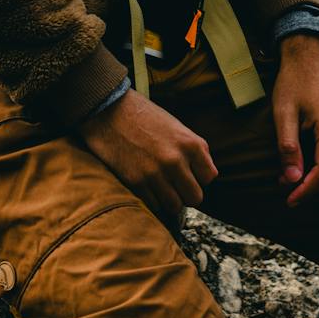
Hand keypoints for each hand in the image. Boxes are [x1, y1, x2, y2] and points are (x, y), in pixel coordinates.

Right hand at [81, 87, 217, 229]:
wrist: (109, 111)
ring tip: (160, 186)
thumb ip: (192, 151)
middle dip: (186, 194)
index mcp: (190, 143)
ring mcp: (156, 173)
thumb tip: (205, 177)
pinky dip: (151, 200)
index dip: (199, 177)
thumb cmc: (144, 117)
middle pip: (195, 197)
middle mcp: (176, 160)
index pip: (209, 178)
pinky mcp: (136, 182)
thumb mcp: (176, 127)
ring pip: (175, 206)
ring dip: (169, 200)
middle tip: (175, 185)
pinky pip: (154, 206)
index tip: (189, 174)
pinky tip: (145, 185)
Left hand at [272, 35, 318, 207]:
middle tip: (287, 187)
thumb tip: (291, 180)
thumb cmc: (294, 81)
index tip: (289, 200)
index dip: (307, 190)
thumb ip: (288, 148)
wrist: (311, 55)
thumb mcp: (283, 113)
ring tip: (295, 176)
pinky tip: (311, 164)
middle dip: (313, 188)